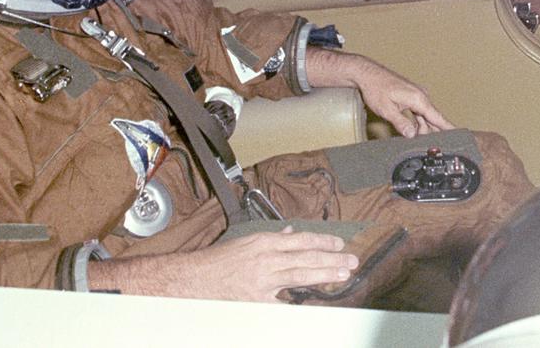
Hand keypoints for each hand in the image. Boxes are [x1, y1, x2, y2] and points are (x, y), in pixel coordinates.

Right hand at [87, 227, 357, 300]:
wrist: (188, 282)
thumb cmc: (213, 264)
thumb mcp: (244, 243)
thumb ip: (270, 240)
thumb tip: (291, 235)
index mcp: (262, 242)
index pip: (300, 240)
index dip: (322, 242)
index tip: (339, 244)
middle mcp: (265, 258)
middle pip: (306, 257)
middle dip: (331, 259)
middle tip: (351, 261)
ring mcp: (262, 281)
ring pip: (300, 274)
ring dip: (325, 274)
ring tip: (343, 274)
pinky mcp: (257, 301)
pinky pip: (284, 303)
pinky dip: (300, 303)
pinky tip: (316, 303)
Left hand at [307, 50, 452, 136]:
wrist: (367, 74)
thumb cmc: (376, 89)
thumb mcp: (387, 110)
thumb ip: (401, 124)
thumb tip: (412, 135)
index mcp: (418, 99)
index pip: (438, 117)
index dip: (448, 127)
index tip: (459, 135)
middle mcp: (421, 96)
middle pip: (432, 119)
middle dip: (431, 133)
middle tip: (427, 146)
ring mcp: (416, 95)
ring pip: (425, 116)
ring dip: (422, 128)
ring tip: (416, 140)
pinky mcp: (411, 96)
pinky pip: (419, 112)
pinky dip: (417, 121)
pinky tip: (413, 131)